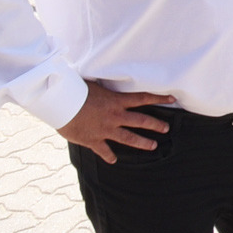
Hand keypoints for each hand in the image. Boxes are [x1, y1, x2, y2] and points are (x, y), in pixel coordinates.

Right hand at [58, 81, 177, 164]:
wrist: (60, 104)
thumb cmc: (75, 89)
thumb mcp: (94, 84)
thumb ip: (105, 85)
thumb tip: (107, 73)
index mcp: (116, 101)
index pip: (143, 98)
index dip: (159, 98)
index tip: (172, 99)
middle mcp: (115, 116)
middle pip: (141, 121)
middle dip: (155, 125)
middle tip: (166, 128)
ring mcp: (106, 129)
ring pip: (129, 138)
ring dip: (142, 142)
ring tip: (152, 146)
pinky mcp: (93, 140)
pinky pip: (104, 150)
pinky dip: (109, 156)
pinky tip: (113, 160)